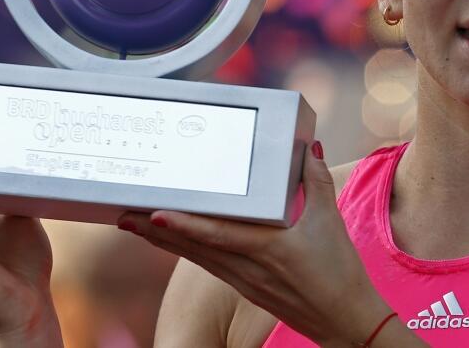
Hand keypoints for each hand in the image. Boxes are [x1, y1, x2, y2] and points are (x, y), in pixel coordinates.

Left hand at [117, 141, 392, 345]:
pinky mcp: (245, 286)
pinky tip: (171, 241)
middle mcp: (247, 267)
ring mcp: (243, 280)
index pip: (217, 235)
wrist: (345, 320)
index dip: (184, 226)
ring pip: (195, 257)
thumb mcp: (330, 221)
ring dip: (163, 241)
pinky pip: (208, 264)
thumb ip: (316, 181)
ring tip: (134, 225)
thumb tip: (311, 148)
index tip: (155, 214)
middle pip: (192, 247)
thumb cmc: (339, 272)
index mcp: (266, 249)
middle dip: (155, 232)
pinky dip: (186, 250)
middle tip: (123, 214)